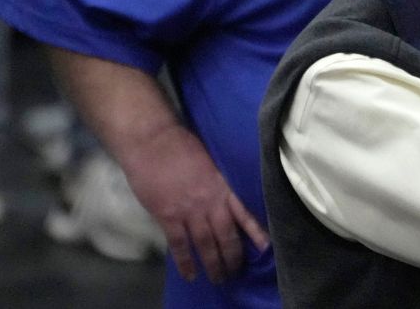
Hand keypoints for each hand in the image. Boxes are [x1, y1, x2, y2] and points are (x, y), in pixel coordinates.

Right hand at [125, 124, 270, 283]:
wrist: (153, 141)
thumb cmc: (181, 146)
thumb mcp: (209, 162)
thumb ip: (217, 183)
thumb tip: (224, 198)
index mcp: (222, 186)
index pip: (245, 213)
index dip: (255, 232)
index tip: (266, 247)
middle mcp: (210, 201)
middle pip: (227, 236)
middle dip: (233, 257)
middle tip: (236, 272)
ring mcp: (189, 210)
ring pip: (206, 244)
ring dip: (213, 264)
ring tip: (219, 278)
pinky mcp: (168, 216)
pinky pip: (179, 245)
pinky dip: (185, 262)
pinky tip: (190, 275)